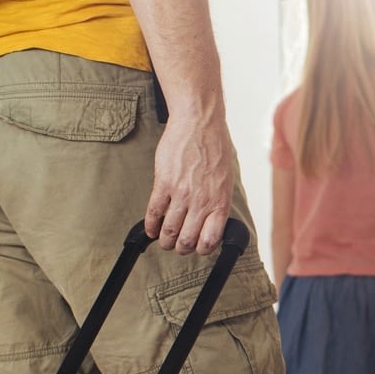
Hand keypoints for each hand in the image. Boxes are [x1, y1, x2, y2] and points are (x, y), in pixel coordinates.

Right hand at [147, 111, 235, 254]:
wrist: (199, 124)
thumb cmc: (214, 148)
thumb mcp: (225, 179)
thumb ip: (217, 201)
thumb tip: (210, 222)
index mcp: (219, 202)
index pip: (210, 240)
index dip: (202, 249)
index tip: (197, 248)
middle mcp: (201, 202)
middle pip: (187, 240)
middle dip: (180, 248)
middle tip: (177, 246)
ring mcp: (181, 193)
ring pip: (169, 230)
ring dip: (164, 240)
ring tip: (163, 240)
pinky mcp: (164, 183)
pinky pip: (154, 212)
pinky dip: (150, 225)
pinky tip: (150, 229)